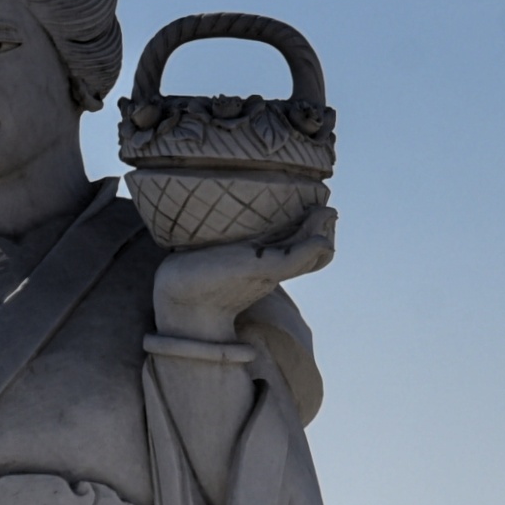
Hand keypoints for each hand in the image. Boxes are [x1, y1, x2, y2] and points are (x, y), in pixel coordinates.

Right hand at [151, 204, 336, 342]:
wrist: (179, 304)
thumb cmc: (219, 286)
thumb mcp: (262, 269)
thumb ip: (295, 257)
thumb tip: (326, 241)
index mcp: (280, 266)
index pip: (319, 250)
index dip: (325, 229)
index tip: (323, 208)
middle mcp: (267, 263)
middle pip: (304, 243)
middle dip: (314, 222)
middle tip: (314, 201)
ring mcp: (247, 260)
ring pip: (281, 240)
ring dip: (291, 220)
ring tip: (293, 200)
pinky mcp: (226, 255)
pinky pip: (254, 237)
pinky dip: (263, 222)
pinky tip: (254, 208)